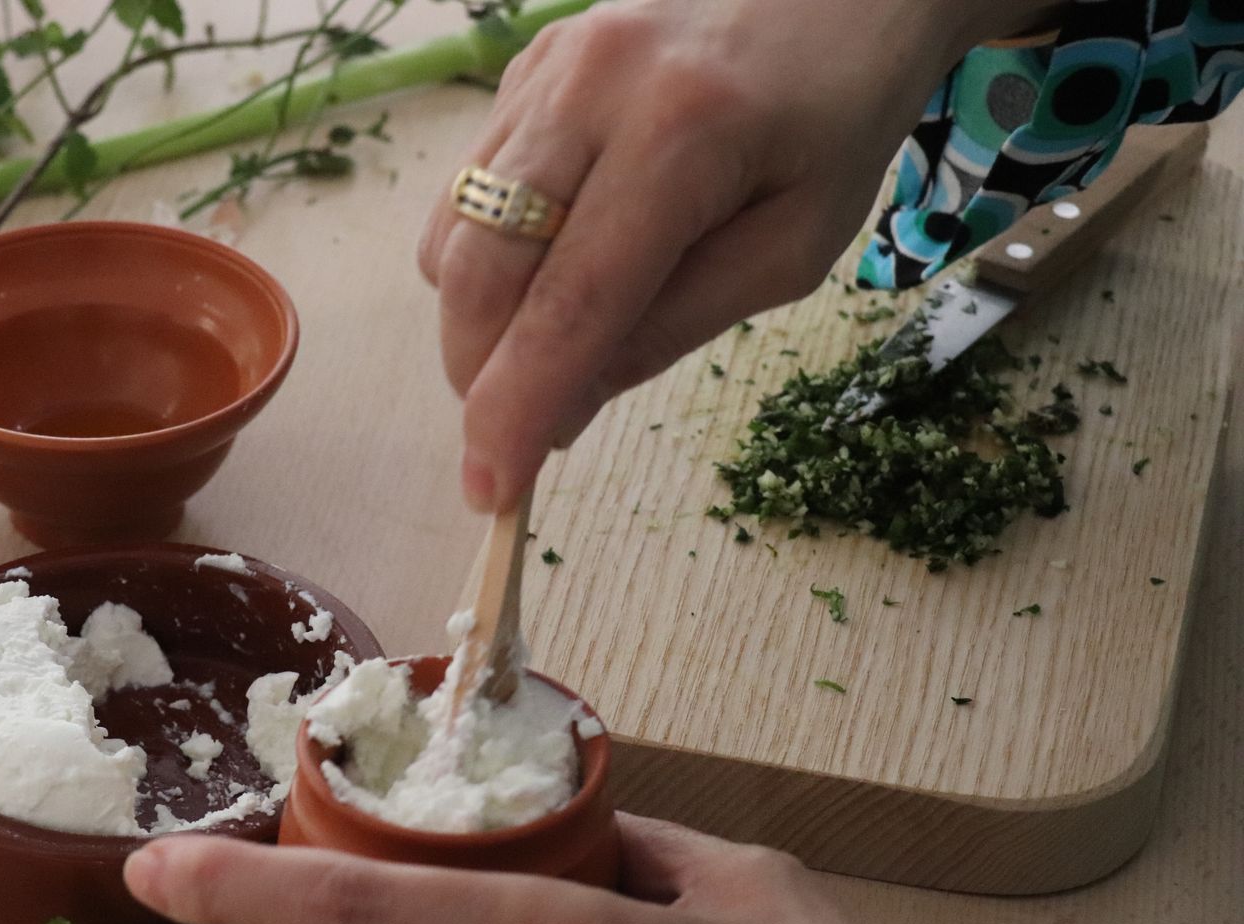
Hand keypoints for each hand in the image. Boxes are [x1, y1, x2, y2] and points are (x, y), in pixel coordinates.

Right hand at [417, 0, 1057, 510]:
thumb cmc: (832, 123)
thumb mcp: (788, 251)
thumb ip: (669, 328)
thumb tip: (558, 409)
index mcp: (683, 135)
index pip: (570, 304)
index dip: (517, 409)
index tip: (488, 491)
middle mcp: (593, 87)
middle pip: (483, 270)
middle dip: (479, 375)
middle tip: (513, 433)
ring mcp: (545, 69)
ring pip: (455, 234)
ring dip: (478, 320)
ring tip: (548, 342)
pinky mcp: (523, 69)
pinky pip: (465, 191)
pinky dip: (487, 259)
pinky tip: (550, 263)